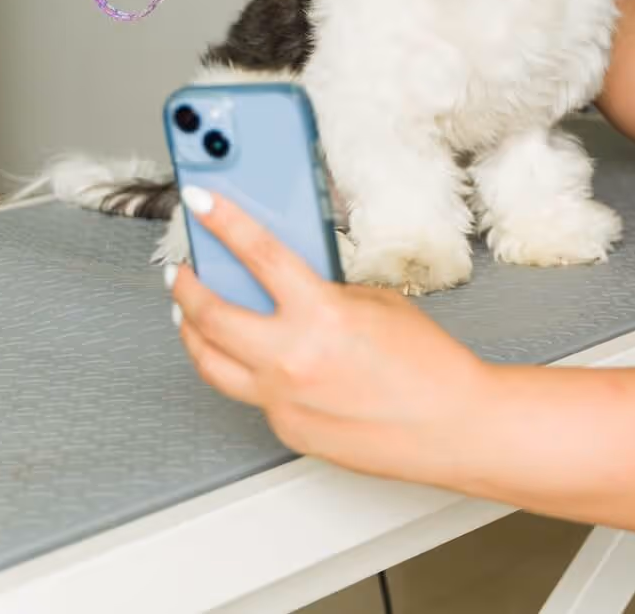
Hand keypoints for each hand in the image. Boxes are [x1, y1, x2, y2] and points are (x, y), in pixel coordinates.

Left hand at [169, 187, 486, 480]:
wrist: (451, 424)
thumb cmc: (428, 365)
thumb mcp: (377, 304)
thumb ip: (327, 293)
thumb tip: (290, 286)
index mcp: (319, 315)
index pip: (257, 254)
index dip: (222, 222)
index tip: (202, 204)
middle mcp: (291, 358)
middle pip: (210, 314)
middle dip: (188, 286)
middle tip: (184, 271)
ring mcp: (283, 398)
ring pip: (209, 363)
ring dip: (193, 332)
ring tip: (191, 315)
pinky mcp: (286, 428)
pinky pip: (250, 394)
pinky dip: (246, 370)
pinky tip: (253, 358)